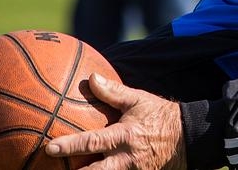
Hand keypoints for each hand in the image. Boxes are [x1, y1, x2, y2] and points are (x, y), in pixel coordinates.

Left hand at [45, 73, 186, 169]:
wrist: (188, 138)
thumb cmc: (159, 116)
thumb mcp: (138, 100)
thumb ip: (113, 92)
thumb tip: (92, 78)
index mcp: (124, 137)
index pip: (93, 143)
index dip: (70, 146)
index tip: (50, 147)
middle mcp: (126, 159)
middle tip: (50, 169)